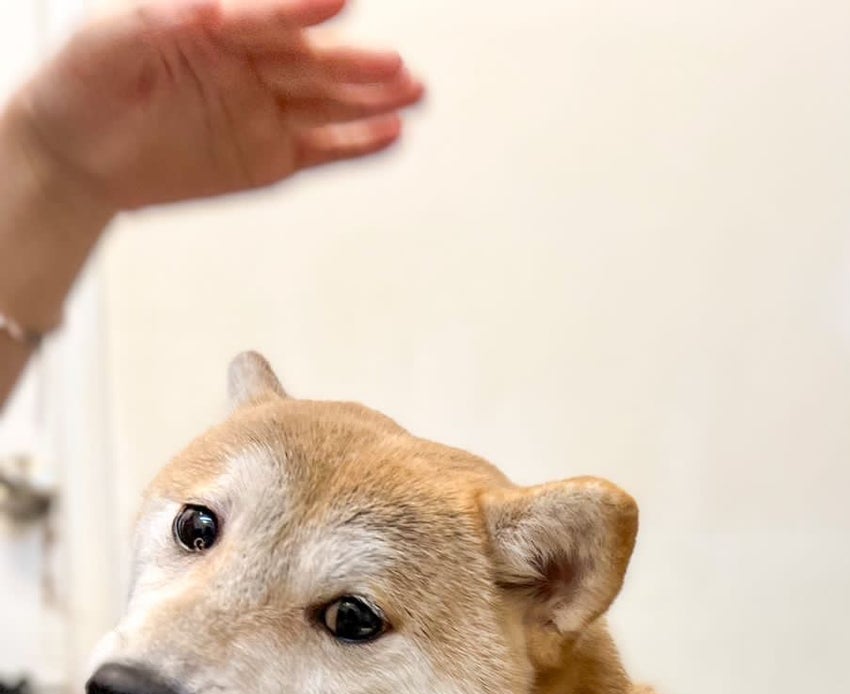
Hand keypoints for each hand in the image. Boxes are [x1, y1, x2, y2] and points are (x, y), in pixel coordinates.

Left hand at [7, 0, 422, 221]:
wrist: (74, 152)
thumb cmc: (86, 79)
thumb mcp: (114, 36)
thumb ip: (166, 18)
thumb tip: (212, 13)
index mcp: (215, 24)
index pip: (267, 15)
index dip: (302, 9)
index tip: (340, 0)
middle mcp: (248, 64)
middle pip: (311, 62)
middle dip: (355, 64)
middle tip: (396, 66)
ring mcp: (262, 112)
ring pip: (328, 104)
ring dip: (372, 99)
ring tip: (413, 92)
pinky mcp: (269, 158)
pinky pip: (322, 150)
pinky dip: (357, 145)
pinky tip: (391, 134)